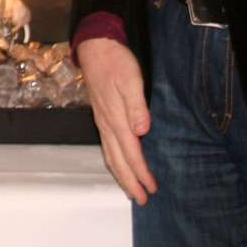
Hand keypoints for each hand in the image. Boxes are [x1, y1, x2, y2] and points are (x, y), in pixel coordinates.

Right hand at [75, 37, 155, 204]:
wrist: (95, 47)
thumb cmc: (115, 62)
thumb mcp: (131, 80)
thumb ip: (137, 106)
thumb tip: (142, 131)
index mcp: (116, 118)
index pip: (131, 152)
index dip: (141, 172)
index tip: (151, 189)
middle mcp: (107, 124)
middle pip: (118, 160)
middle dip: (129, 182)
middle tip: (141, 200)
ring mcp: (102, 121)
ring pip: (110, 155)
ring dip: (121, 174)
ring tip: (130, 189)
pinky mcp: (101, 116)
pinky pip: (107, 146)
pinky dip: (114, 160)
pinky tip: (118, 162)